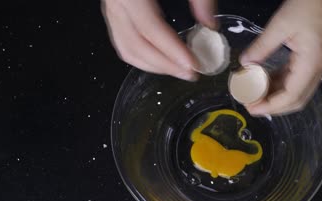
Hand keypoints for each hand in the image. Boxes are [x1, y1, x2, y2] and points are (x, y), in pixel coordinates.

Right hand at [101, 0, 216, 80]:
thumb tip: (210, 25)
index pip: (150, 28)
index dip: (172, 51)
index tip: (194, 66)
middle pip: (134, 44)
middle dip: (164, 65)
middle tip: (191, 73)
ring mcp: (112, 4)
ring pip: (125, 47)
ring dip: (153, 64)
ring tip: (180, 69)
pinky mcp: (116, 7)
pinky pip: (123, 39)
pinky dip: (143, 54)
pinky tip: (164, 58)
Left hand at [240, 0, 321, 114]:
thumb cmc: (315, 4)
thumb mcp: (281, 24)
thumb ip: (262, 46)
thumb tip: (245, 63)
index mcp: (311, 64)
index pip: (291, 97)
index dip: (270, 106)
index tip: (251, 107)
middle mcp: (317, 70)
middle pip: (295, 100)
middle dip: (272, 106)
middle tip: (250, 103)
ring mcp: (317, 66)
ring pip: (295, 91)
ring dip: (275, 95)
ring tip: (253, 92)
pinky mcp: (313, 59)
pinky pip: (296, 78)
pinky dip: (280, 83)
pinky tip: (265, 79)